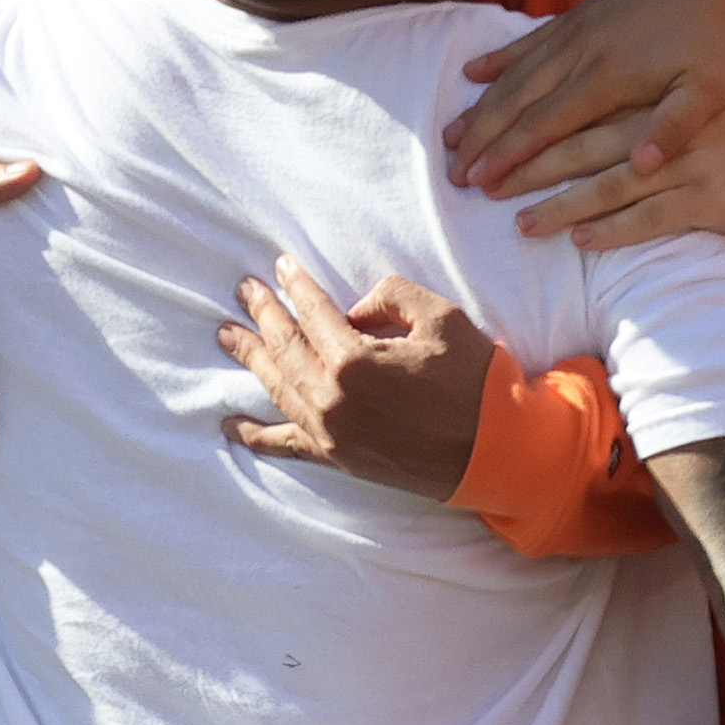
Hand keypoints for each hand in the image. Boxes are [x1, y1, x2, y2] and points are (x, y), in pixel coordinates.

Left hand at [217, 258, 494, 500]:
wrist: (497, 451)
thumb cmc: (475, 382)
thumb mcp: (441, 317)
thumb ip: (391, 296)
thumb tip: (355, 310)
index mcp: (354, 359)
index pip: (312, 312)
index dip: (295, 285)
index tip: (279, 266)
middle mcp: (331, 398)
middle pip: (285, 347)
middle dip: (263, 315)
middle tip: (243, 291)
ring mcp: (330, 432)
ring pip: (277, 387)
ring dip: (251, 358)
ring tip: (228, 335)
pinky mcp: (337, 458)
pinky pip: (286, 445)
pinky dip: (256, 435)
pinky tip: (232, 426)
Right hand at [445, 0, 724, 194]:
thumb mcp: (711, 93)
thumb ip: (673, 130)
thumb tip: (640, 169)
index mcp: (609, 77)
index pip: (543, 125)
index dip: (506, 156)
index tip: (477, 182)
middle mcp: (582, 49)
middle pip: (517, 101)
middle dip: (481, 138)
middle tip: (452, 171)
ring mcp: (579, 26)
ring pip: (516, 72)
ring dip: (481, 105)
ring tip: (451, 134)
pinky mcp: (585, 10)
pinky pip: (531, 39)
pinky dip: (501, 59)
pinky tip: (475, 72)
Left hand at [515, 80, 724, 249]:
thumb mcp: (711, 104)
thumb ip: (664, 111)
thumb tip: (623, 120)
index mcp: (660, 103)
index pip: (583, 112)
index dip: (534, 126)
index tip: (494, 140)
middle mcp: (665, 130)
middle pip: (582, 146)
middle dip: (528, 164)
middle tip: (480, 181)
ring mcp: (686, 164)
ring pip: (609, 184)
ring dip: (560, 203)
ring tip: (519, 221)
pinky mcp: (709, 199)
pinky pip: (652, 217)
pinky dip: (614, 229)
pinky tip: (581, 240)